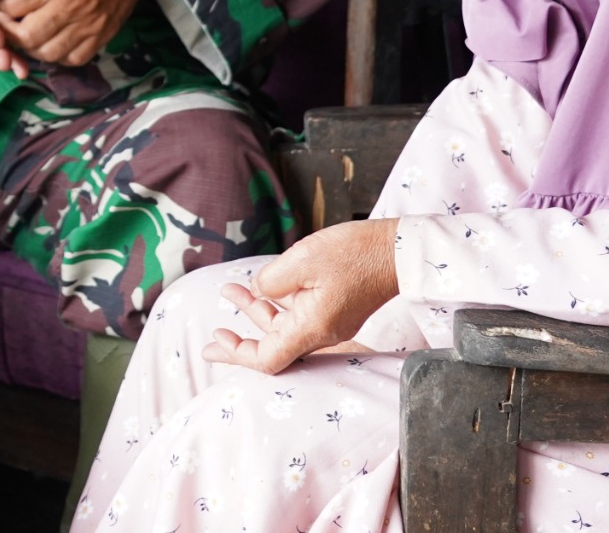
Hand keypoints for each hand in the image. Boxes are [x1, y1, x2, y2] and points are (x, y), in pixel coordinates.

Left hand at [0, 0, 161, 66]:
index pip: (14, 5)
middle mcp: (71, 7)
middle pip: (27, 36)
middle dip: (8, 31)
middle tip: (6, 20)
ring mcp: (88, 25)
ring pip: (47, 53)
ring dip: (30, 46)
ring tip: (26, 31)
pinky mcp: (101, 37)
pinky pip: (73, 59)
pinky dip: (57, 56)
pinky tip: (50, 40)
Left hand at [203, 219, 400, 373]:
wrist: (397, 251)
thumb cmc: (353, 253)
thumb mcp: (301, 259)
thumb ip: (270, 281)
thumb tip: (259, 291)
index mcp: (312, 327)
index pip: (269, 358)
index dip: (238, 355)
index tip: (214, 344)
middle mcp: (321, 332)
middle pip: (273, 346)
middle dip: (240, 338)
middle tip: (211, 336)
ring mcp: (329, 322)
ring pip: (284, 326)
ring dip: (256, 311)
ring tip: (229, 289)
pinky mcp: (334, 311)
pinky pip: (298, 315)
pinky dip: (276, 304)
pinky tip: (260, 286)